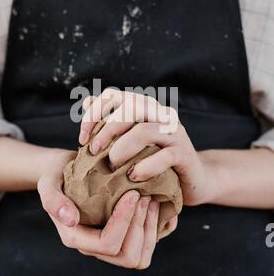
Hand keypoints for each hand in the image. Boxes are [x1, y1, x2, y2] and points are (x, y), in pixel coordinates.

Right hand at [37, 150, 160, 268]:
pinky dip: (159, 229)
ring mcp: (109, 243)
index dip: (124, 221)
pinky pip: (146, 247)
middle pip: (127, 257)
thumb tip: (70, 219)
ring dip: (150, 230)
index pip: (107, 244)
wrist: (64, 170)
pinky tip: (160, 207)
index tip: (132, 194)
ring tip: (152, 201)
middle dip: (140, 227)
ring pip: (139, 257)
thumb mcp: (48, 182)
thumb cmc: (56, 174)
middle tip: (145, 197)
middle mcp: (93, 246)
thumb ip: (52, 199)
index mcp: (75, 237)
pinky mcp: (123, 236)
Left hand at [79, 89, 218, 206]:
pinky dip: (145, 167)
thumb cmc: (155, 162)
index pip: (114, 95)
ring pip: (144, 130)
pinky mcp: (185, 154)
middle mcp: (160, 115)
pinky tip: (134, 177)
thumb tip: (87, 100)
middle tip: (93, 152)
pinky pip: (164, 155)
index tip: (82, 139)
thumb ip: (109, 123)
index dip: (94, 113)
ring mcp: (175, 133)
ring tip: (112, 166)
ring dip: (122, 149)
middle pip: (130, 107)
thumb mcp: (129, 142)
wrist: (194, 180)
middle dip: (106, 130)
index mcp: (145, 107)